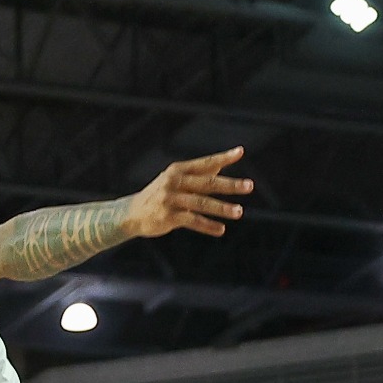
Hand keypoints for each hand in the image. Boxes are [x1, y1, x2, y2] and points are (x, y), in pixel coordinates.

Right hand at [126, 148, 252, 238]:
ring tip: (239, 212)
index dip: (223, 157)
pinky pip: (192, 221)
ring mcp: (170, 199)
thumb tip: (222, 163)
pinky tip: (221, 230)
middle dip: (230, 185)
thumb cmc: (160, 194)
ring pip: (201, 203)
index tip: (240, 152)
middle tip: (249, 186)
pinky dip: (208, 226)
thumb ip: (199, 174)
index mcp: (178, 170)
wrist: (132, 213)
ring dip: (222, 208)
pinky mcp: (168, 216)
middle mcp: (174, 181)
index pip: (205, 163)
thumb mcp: (176, 180)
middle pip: (207, 183)